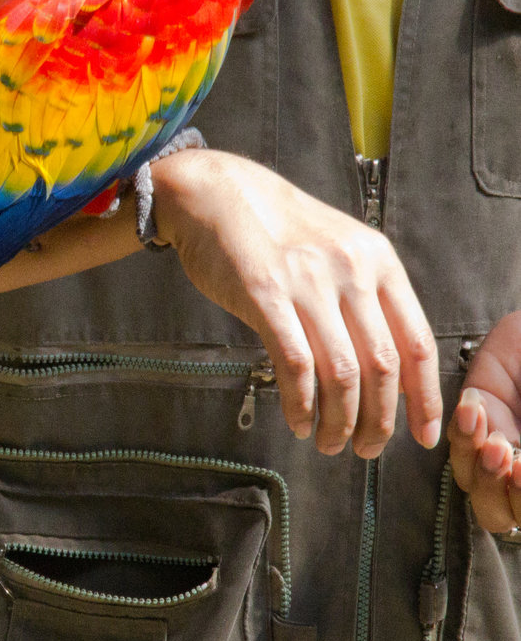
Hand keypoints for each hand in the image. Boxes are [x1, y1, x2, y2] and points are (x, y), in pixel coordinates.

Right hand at [150, 148, 441, 457]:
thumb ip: (365, 298)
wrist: (216, 193)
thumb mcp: (338, 250)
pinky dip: (301, 404)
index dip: (423, 398)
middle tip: (367, 448)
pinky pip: (295, 364)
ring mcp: (307, 283)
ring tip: (327, 441)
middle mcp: (350, 271)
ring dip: (338, 421)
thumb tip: (385, 368)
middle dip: (379, 420)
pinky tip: (298, 419)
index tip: (421, 433)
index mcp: (377, 261)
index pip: (417, 342)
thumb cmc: (274, 229)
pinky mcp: (264, 295)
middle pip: (382, 366)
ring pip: (342, 373)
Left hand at [447, 312, 520, 531]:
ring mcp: (497, 443)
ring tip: (491, 438)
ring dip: (476, 463)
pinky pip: (457, 434)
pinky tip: (475, 407)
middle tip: (504, 454)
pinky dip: (463, 427)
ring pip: (469, 479)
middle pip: (496, 511)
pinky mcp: (475, 414)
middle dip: (496, 488)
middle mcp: (519, 467)